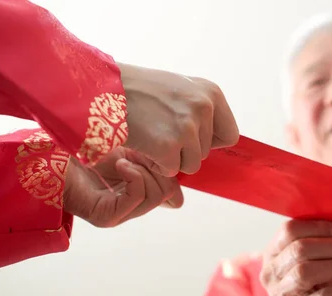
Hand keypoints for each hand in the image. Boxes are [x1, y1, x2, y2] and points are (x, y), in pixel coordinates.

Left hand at [63, 146, 182, 226]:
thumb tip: (179, 201)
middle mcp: (128, 208)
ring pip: (155, 197)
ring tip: (125, 159)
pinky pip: (137, 198)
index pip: (170, 192)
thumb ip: (154, 172)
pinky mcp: (106, 217)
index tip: (155, 151)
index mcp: (136, 195)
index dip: (168, 170)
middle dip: (159, 169)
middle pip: (167, 194)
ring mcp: (118, 215)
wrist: (52, 153)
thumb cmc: (87, 150)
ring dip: (144, 171)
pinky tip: (120, 164)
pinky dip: (134, 177)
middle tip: (139, 153)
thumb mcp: (130, 155)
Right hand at [119, 63, 238, 176]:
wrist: (101, 89)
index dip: (210, 141)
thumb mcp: (180, 89)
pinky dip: (156, 164)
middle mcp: (203, 107)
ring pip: (192, 165)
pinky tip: (144, 142)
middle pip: (207, 152)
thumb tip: (222, 140)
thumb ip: (201, 111)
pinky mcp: (168, 145)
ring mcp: (187, 126)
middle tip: (160, 129)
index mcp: (211, 93)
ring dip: (171, 158)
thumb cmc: (139, 91)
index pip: (230, 135)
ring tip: (152, 135)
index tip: (191, 137)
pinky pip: (171, 170)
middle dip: (185, 149)